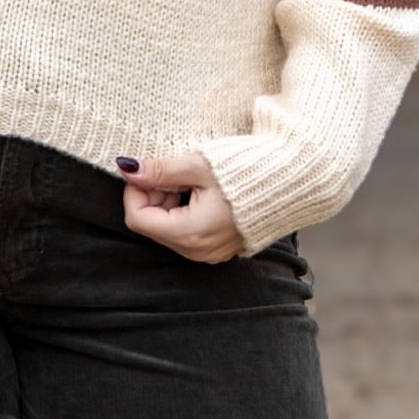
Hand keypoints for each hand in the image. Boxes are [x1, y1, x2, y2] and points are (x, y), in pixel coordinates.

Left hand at [116, 151, 244, 263]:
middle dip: (155, 195)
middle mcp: (197, 251)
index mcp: (190, 234)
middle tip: (176, 172)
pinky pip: (186, 231)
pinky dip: (184, 210)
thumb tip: (128, 168)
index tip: (150, 169)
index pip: (137, 218)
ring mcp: (208, 252)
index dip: (136, 190)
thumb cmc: (247, 172)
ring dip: (169, 201)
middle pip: (152, 224)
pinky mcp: (218, 247)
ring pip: (167, 227)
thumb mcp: (198, 165)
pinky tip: (202, 192)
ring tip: (193, 181)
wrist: (290, 181)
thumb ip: (160, 170)